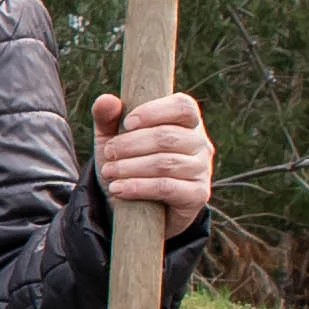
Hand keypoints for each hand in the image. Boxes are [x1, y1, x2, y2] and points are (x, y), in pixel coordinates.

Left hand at [93, 89, 213, 231]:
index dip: (154, 111)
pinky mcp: (197, 195)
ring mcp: (201, 170)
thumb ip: (108, 117)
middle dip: (131, 144)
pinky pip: (167, 187)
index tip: (127, 123)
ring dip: (130, 167)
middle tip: (109, 153)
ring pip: (165, 163)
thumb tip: (107, 100)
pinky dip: (138, 187)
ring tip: (108, 172)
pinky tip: (118, 189)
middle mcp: (200, 143)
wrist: (137, 208)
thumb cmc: (129, 162)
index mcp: (186, 121)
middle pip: (167, 136)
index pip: (182, 106)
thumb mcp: (112, 138)